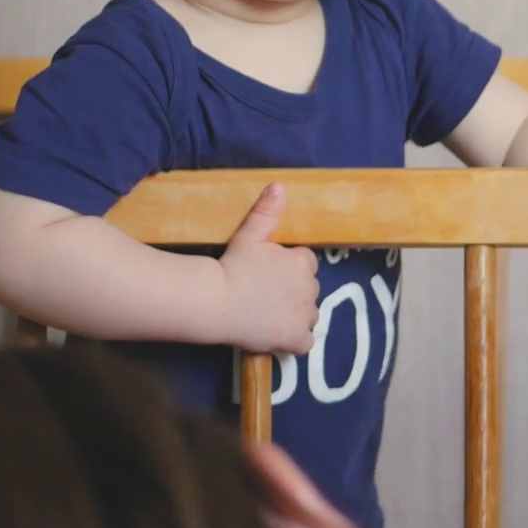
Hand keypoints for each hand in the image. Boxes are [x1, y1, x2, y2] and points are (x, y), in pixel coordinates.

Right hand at [221, 184, 319, 354]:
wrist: (216, 301)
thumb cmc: (232, 266)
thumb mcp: (249, 235)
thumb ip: (267, 212)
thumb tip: (279, 186)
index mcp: (303, 263)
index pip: (307, 263)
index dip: (289, 268)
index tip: (270, 273)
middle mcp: (310, 289)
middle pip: (309, 289)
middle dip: (293, 290)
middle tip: (266, 293)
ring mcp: (304, 316)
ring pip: (309, 314)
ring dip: (296, 314)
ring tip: (270, 313)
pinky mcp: (295, 339)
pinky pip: (306, 341)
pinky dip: (295, 339)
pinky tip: (278, 334)